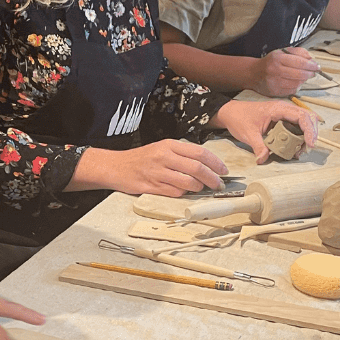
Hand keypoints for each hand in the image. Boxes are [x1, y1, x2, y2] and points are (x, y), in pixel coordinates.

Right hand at [73, 139, 228, 196]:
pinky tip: (184, 193)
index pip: (199, 152)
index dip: (215, 163)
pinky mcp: (152, 187)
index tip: (223, 171)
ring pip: (188, 182)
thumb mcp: (160, 148)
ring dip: (199, 188)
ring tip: (201, 189)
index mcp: (169, 145)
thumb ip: (181, 154)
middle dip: (212, 178)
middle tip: (218, 184)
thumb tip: (205, 164)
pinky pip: (175, 193)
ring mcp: (158, 172)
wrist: (115, 166)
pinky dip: (183, 194)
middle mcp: (164, 157)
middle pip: (197, 168)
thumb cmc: (140, 158)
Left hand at [213, 99, 317, 163]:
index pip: (302, 116)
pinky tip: (294, 147)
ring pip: (303, 122)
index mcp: (278, 109)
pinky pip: (295, 126)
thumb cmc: (239, 118)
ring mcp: (284, 113)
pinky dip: (298, 136)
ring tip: (300, 150)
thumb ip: (258, 146)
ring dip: (305, 136)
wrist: (230, 113)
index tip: (309, 144)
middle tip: (307, 148)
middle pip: (308, 117)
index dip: (309, 130)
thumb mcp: (248, 134)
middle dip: (311, 133)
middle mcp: (284, 109)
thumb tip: (263, 159)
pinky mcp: (281, 119)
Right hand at [248, 47, 320, 96]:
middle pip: (300, 74)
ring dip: (303, 80)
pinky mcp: (274, 92)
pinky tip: (296, 83)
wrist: (253, 73)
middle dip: (310, 74)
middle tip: (313, 73)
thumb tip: (312, 60)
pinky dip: (297, 87)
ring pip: (297, 83)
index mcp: (277, 58)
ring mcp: (274, 82)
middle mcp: (275, 70)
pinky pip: (291, 91)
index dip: (311, 65)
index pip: (300, 62)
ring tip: (304, 77)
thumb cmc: (271, 62)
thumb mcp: (282, 52)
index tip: (317, 66)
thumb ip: (298, 52)